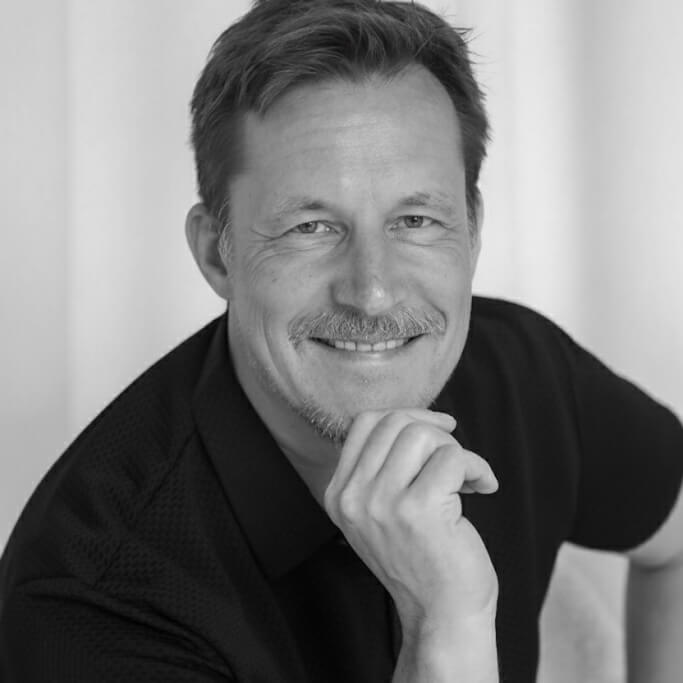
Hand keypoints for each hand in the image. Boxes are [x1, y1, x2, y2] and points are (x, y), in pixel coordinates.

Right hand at [323, 409, 498, 640]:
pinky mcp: (418, 510)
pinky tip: (483, 487)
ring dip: (456, 450)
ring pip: (422, 434)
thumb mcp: (383, 512)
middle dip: (435, 432)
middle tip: (456, 461)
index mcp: (339, 494)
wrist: (443, 616)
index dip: (407, 416)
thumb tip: (417, 419)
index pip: (365, 423)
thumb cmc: (424, 559)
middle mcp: (353, 497)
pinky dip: (477, 467)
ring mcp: (382, 503)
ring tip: (467, 478)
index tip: (438, 430)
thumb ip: (383, 467)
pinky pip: (453, 457)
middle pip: (395, 422)